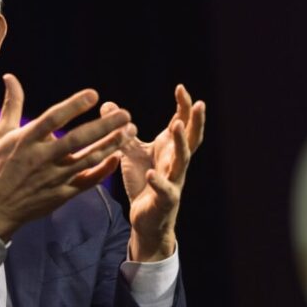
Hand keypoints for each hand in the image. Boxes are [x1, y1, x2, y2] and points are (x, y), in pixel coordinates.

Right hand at [0, 74, 136, 240]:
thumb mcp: (3, 133)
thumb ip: (12, 104)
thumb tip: (10, 77)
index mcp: (27, 140)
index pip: (53, 119)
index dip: (73, 106)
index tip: (94, 94)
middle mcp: (42, 158)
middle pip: (77, 140)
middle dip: (103, 126)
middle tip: (125, 114)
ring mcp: (54, 177)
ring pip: (87, 160)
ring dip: (110, 145)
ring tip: (129, 132)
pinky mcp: (62, 194)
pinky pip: (87, 181)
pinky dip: (103, 170)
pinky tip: (117, 157)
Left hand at [101, 85, 204, 261]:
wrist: (146, 219)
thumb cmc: (144, 183)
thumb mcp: (132, 154)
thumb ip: (123, 132)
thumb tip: (108, 105)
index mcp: (170, 150)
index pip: (182, 123)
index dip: (183, 106)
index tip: (181, 87)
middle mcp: (175, 163)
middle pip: (191, 139)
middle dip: (195, 121)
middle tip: (198, 103)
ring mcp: (173, 181)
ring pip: (182, 161)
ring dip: (180, 143)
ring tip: (176, 126)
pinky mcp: (165, 200)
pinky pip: (164, 190)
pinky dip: (158, 182)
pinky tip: (151, 173)